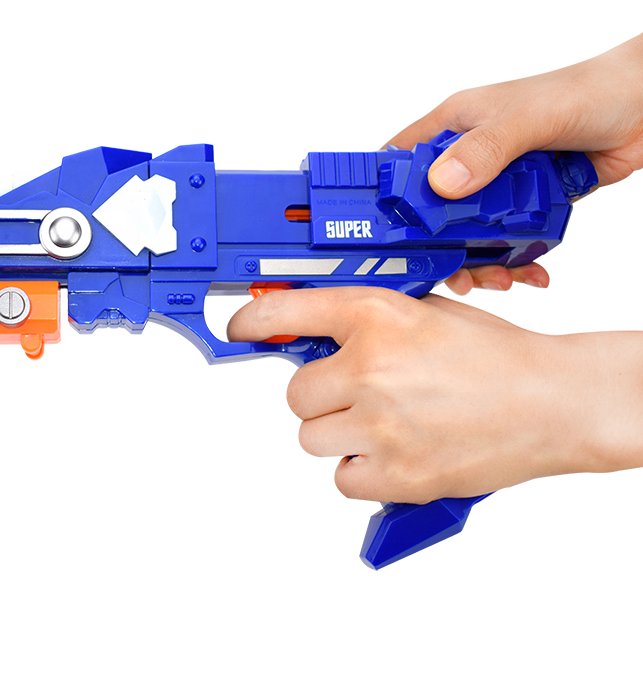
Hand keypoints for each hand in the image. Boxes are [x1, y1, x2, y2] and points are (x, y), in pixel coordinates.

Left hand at [227, 287, 642, 503]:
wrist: (551, 402)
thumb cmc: (495, 356)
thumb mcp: (425, 313)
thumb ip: (366, 323)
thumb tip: (313, 334)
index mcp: (378, 317)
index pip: (286, 312)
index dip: (253, 322)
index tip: (239, 329)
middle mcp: (371, 368)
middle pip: (295, 394)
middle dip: (321, 396)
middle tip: (359, 395)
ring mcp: (381, 426)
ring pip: (312, 438)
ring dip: (338, 434)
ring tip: (383, 424)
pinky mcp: (396, 476)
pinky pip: (342, 479)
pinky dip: (361, 471)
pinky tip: (396, 452)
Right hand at [388, 32, 642, 294]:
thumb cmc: (590, 91)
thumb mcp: (530, 118)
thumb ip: (486, 148)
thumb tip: (443, 184)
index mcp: (457, 124)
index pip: (402, 160)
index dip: (387, 195)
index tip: (384, 233)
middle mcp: (472, 155)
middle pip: (435, 210)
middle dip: (441, 246)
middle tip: (452, 272)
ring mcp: (500, 181)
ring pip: (472, 231)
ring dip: (482, 261)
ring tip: (497, 279)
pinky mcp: (528, 200)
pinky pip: (511, 237)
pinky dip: (517, 259)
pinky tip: (530, 272)